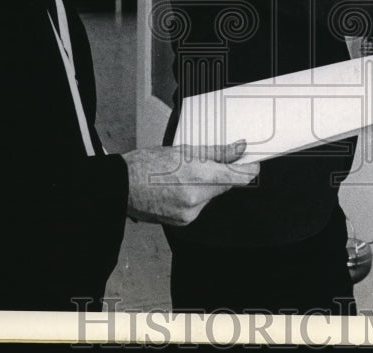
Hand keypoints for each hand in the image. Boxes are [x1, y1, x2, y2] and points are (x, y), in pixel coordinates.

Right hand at [123, 140, 259, 226]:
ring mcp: (190, 214)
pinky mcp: (182, 222)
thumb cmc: (146, 165)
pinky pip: (198, 206)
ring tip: (183, 174)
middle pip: (225, 186)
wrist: (120, 186)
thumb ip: (217, 152)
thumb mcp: (184, 150)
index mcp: (200, 178)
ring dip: (205, 185)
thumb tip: (238, 150)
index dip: (249, 169)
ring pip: (211, 196)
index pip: (240, 178)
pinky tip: (177, 187)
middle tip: (208, 161)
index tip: (251, 162)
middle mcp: (197, 200)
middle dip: (221, 173)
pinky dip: (193, 196)